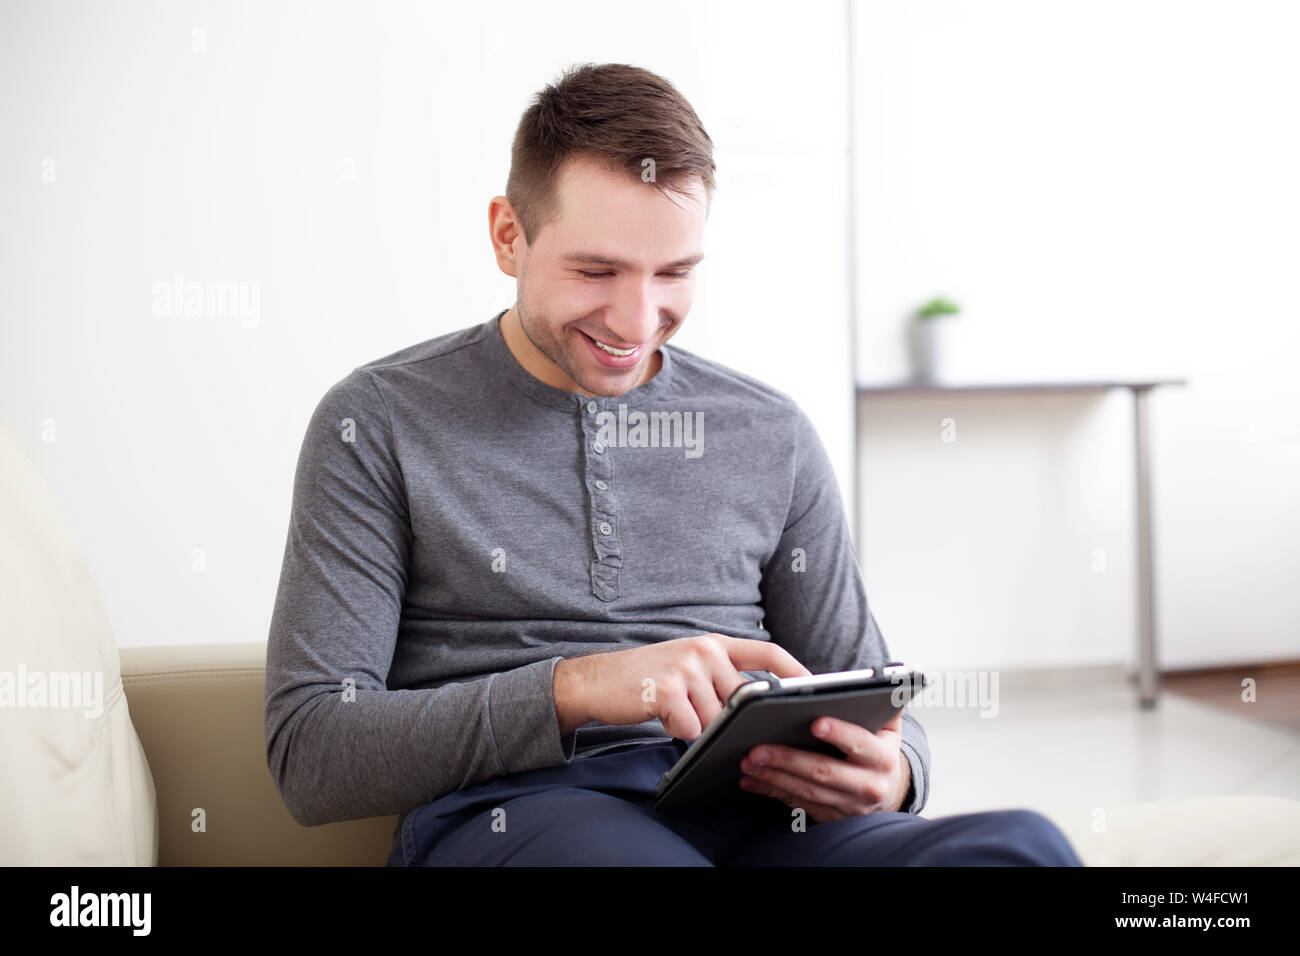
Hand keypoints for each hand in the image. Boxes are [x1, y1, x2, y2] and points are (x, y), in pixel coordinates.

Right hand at [554, 634, 812, 739]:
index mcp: (715, 644)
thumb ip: (721, 678)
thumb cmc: (647, 680)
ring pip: (716, 719)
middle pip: (742, 701)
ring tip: (672, 711)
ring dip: (697, 726)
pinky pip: (691, 728)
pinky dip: (678, 731)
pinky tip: (660, 715)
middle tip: (701, 717)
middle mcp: (705, 650)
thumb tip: (757, 707)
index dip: (796, 670)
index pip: (768, 653)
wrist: (596, 681)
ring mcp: (686, 667)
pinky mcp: (668, 688)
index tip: (817, 686)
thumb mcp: (689, 667)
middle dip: (728, 720)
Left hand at [738, 711, 907, 821]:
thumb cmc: (877, 749)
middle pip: (824, 771)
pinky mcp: (831, 817)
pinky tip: (751, 780)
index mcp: (883, 757)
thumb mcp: (888, 727)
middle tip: (758, 748)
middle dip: (788, 759)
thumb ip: (883, 703)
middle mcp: (870, 785)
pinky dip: (772, 791)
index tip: (815, 723)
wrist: (887, 790)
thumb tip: (880, 679)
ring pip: (807, 791)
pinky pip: (798, 804)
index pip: (860, 743)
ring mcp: (850, 805)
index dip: (839, 733)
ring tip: (749, 761)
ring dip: (774, 776)